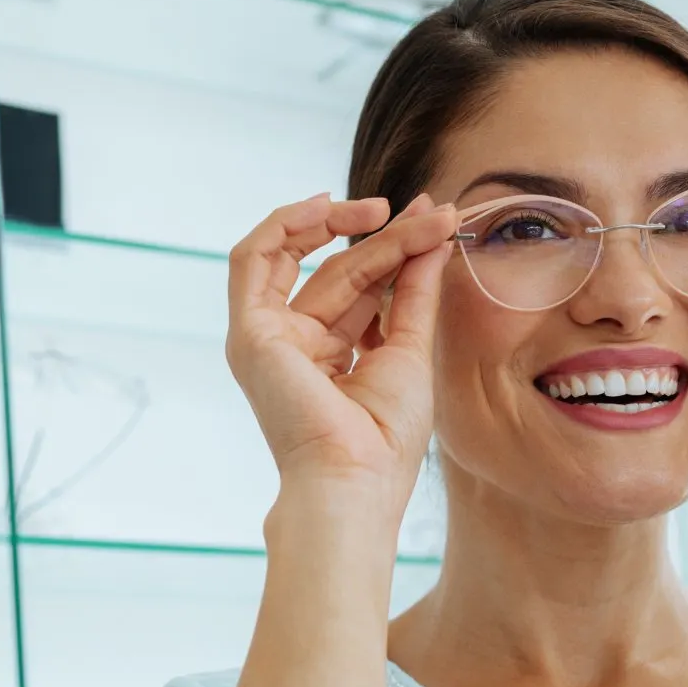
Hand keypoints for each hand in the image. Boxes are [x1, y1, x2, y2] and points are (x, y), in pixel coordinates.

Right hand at [225, 192, 457, 512]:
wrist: (355, 480)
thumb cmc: (385, 441)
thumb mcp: (411, 349)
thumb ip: (415, 289)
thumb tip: (431, 231)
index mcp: (331, 357)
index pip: (363, 288)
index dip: (400, 250)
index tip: (439, 222)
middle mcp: (295, 345)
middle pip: (341, 271)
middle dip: (390, 238)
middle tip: (435, 215)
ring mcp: (268, 339)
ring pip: (308, 261)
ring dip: (351, 228)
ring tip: (391, 210)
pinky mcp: (249, 333)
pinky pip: (252, 259)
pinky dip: (285, 225)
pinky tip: (325, 205)